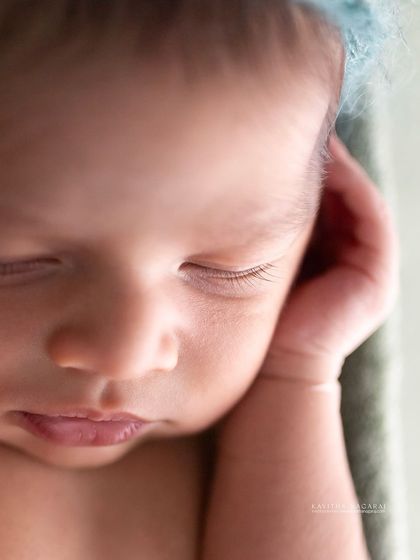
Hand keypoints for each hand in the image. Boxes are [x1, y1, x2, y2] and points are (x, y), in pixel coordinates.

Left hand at [259, 133, 399, 383]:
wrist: (277, 367)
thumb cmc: (262, 317)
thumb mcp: (262, 265)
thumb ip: (263, 233)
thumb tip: (236, 190)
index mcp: (326, 254)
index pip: (320, 201)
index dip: (306, 169)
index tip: (279, 137)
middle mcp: (351, 255)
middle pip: (341, 195)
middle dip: (322, 162)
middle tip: (297, 124)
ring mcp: (370, 263)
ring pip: (356, 200)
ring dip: (339, 167)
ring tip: (315, 135)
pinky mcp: (378, 271)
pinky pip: (368, 215)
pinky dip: (351, 186)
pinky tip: (330, 161)